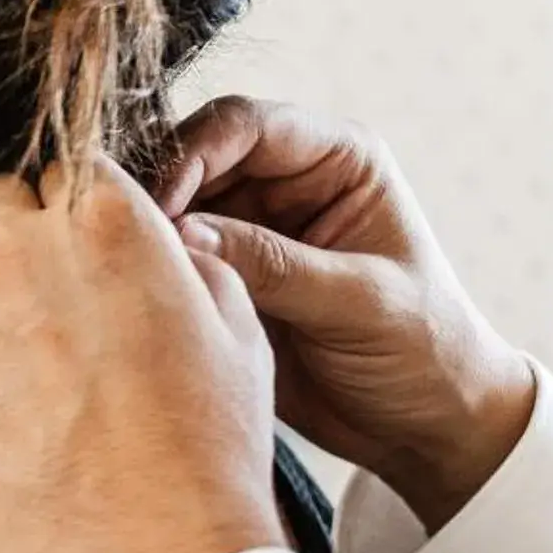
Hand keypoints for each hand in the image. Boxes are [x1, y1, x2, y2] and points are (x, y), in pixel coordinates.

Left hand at [0, 162, 286, 552]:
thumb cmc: (206, 457)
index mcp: (105, 219)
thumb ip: (184, 263)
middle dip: (21, 244)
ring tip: (34, 395)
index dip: (82, 215)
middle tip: (55, 316)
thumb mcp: (238, 333)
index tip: (91, 258)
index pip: (70, 169)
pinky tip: (1, 435)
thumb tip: (156, 247)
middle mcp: (18, 250)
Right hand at [159, 98, 536, 530]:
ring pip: (172, 207)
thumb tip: (184, 234)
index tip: (164, 207)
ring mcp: (252, 229)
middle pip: (195, 157)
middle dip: (158, 191)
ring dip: (147, 232)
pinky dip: (149, 270)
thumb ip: (276, 265)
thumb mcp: (359, 304)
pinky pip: (171, 259)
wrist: (427, 427)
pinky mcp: (228, 277)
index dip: (194, 153)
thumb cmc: (425, 352)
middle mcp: (288, 182)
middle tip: (126, 239)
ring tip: (125, 268)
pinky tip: (133, 292)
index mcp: (338, 160)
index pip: (246, 125)